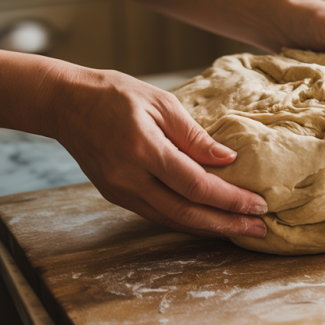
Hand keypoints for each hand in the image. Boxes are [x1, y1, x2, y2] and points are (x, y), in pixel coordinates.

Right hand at [46, 66, 268, 237]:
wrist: (64, 104)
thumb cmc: (114, 95)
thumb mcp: (161, 103)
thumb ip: (194, 135)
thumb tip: (227, 159)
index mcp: (143, 150)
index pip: (196, 186)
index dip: (230, 199)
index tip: (258, 204)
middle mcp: (130, 178)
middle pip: (186, 213)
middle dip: (226, 224)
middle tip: (259, 229)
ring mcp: (120, 191)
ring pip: (172, 220)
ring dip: (209, 228)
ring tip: (242, 229)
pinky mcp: (116, 195)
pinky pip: (158, 215)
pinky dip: (187, 221)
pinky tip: (210, 221)